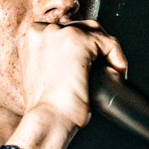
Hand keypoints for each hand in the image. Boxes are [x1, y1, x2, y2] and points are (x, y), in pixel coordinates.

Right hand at [6, 20, 126, 148]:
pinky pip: (109, 43)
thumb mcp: (42, 77)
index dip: (81, 49)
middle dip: (96, 47)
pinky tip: (118, 73)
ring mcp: (60, 33)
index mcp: (30, 38)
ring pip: (96, 33)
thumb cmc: (44, 108)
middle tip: (104, 70)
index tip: (89, 66)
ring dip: (107, 52)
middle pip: (80, 28)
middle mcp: (42, 31)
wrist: (47, 119)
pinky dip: (118, 58)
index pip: (63, 32)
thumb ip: (52, 63)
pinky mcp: (79, 41)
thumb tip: (73, 63)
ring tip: (111, 73)